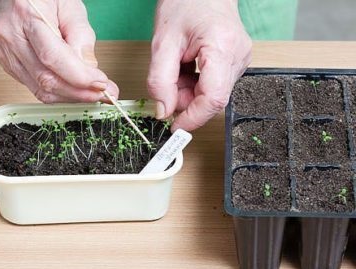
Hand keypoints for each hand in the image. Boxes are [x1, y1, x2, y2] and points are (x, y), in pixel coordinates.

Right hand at [0, 0, 118, 102]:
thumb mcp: (71, 7)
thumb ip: (81, 37)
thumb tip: (90, 69)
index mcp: (27, 15)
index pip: (53, 56)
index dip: (79, 76)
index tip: (101, 83)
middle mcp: (12, 37)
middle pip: (46, 79)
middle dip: (79, 93)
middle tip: (103, 95)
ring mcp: (7, 54)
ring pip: (41, 90)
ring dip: (71, 97)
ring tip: (92, 95)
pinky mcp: (10, 66)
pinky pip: (36, 89)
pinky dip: (59, 94)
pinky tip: (74, 90)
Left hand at [148, 0, 251, 130]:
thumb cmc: (185, 4)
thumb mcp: (163, 41)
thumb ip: (160, 80)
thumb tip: (163, 111)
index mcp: (222, 48)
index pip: (213, 98)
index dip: (193, 118)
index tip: (174, 126)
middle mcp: (237, 58)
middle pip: (211, 99)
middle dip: (185, 100)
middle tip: (168, 83)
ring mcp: (239, 62)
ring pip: (211, 95)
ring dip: (188, 91)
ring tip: (177, 67)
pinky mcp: (234, 64)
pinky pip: (213, 86)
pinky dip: (194, 85)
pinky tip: (187, 68)